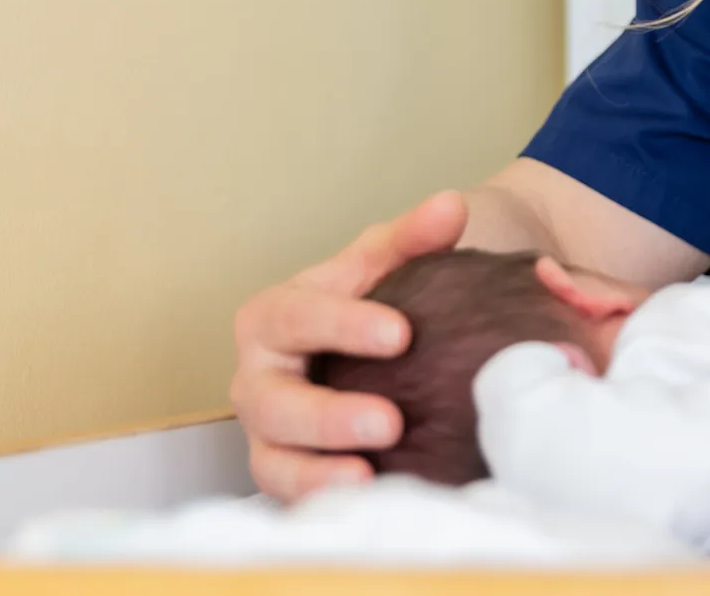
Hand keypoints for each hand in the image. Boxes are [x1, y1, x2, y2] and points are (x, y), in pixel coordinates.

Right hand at [228, 190, 467, 499]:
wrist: (378, 347)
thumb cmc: (371, 302)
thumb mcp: (387, 263)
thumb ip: (414, 236)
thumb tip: (450, 206)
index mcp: (275, 317)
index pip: (296, 317)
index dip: (342, 325)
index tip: (400, 333)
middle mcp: (260, 379)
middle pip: (271, 401)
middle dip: (326, 416)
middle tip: (390, 421)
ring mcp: (269, 435)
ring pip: (272, 462)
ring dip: (316, 474)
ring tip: (367, 479)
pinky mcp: (289, 477)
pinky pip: (295, 498)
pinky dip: (324, 503)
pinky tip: (372, 502)